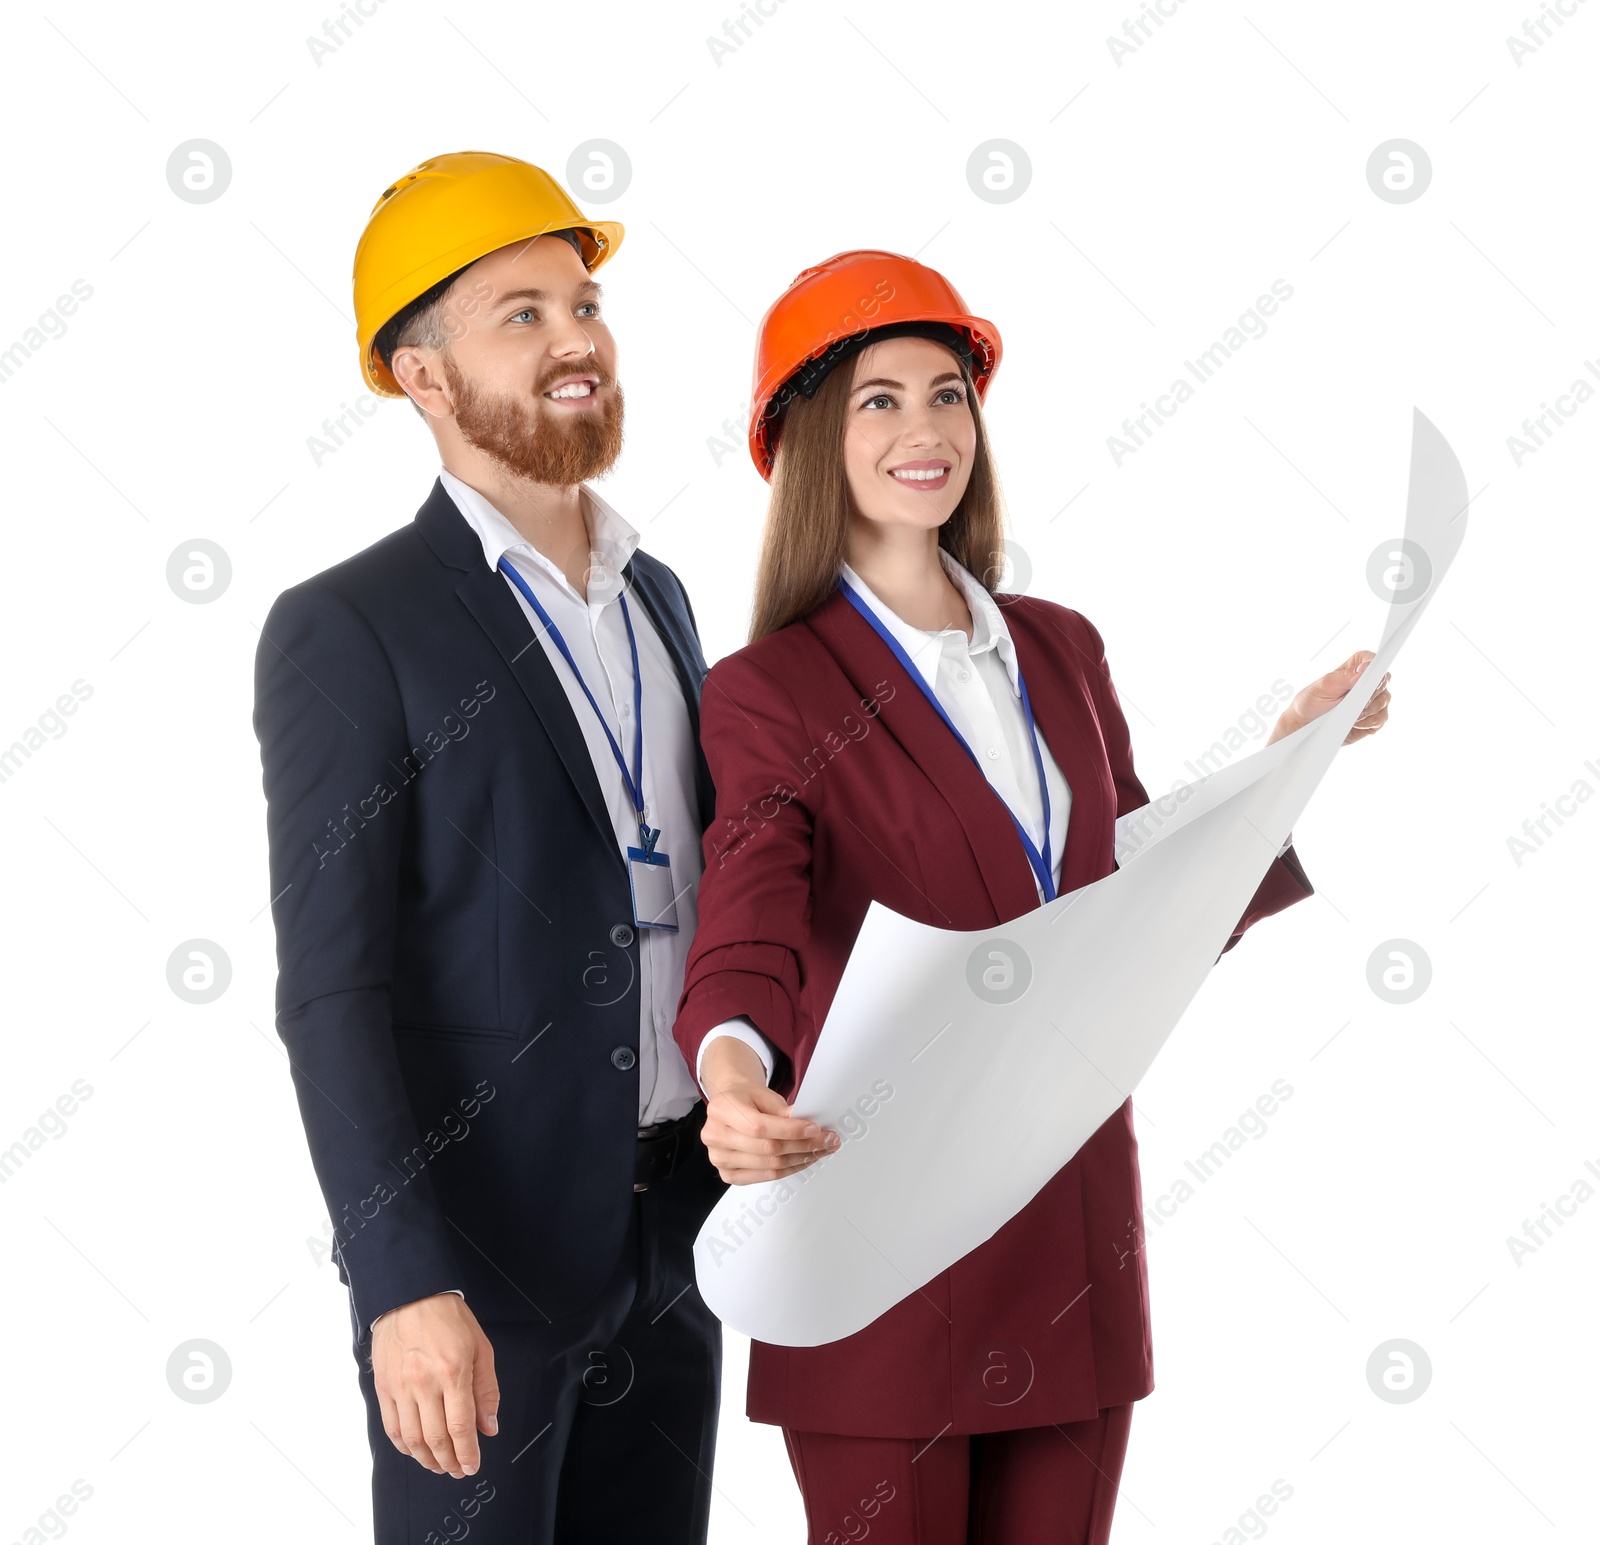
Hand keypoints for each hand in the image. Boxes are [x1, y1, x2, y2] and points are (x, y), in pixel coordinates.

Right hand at [371, 1292, 498, 1477]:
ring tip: (439, 1465)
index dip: (468, 1453)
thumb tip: (489, 1427)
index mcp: (453, 1372)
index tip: (473, 1465)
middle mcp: (424, 1383)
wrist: (410, 1295)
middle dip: (449, 1462)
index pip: (460, 1427)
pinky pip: (392, 1428)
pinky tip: (416, 1451)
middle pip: (435, 1439)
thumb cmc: (449, 1318)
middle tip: (458, 1470)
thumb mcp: (481, 1347)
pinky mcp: (384, 1387)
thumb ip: (487, 1390)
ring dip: (427, 1460)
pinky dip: (404, 1446)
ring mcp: (401, 1387)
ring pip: (412, 1439)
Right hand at [698, 1036, 839, 1184]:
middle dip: (803, 1145)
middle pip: (767, 1148)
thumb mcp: (763, 1094)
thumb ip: (782, 1110)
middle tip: (828, 1140)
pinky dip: (789, 1169)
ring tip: (822, 1150)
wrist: (730, 1107)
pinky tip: (804, 1159)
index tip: (815, 1129)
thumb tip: (807, 1125)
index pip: (759, 1126)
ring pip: (770, 1165)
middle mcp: (715, 1136)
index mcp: (721, 1109)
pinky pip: (766, 1176)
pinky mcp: (728, 1174)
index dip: (790, 1130)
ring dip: (801, 1159)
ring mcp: (719, 1158)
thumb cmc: (747, 1099)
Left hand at [1268, 650, 1392, 747]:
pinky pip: (1380, 719)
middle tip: (1357, 701)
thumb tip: (1364, 668)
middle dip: (1372, 693)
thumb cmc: (1311, 702)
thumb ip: (1344, 677)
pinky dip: (1369, 722)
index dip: (1375, 667)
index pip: (1373, 660)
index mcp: (1354, 668)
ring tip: (1351, 714)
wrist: (1306, 725)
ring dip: (1369, 710)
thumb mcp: (1322, 687)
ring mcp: (1372, 700)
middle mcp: (1367, 682)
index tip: (1368, 678)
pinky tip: (1355, 723)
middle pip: (1383, 681)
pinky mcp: (1373, 718)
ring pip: (1384, 701)